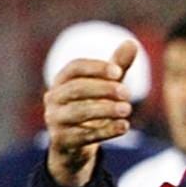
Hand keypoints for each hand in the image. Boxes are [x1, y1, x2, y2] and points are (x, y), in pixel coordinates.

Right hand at [44, 40, 136, 186]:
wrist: (75, 144)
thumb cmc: (92, 106)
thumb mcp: (105, 86)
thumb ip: (117, 66)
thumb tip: (132, 42)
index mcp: (62, 81)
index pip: (74, 67)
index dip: (96, 68)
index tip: (118, 71)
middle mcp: (53, 98)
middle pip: (76, 88)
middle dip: (103, 89)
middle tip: (127, 93)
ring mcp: (54, 120)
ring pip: (78, 112)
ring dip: (105, 109)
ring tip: (128, 109)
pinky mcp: (62, 141)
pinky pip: (84, 135)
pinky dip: (106, 130)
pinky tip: (125, 126)